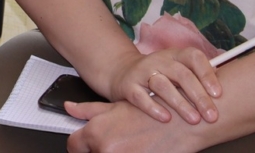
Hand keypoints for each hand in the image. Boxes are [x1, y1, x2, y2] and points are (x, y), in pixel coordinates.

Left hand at [66, 99, 203, 152]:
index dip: (79, 146)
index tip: (84, 146)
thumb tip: (69, 108)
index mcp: (97, 133)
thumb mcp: (116, 105)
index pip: (74, 146)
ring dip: (115, 152)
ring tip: (131, 144)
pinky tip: (140, 148)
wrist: (185, 121)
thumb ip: (88, 110)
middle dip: (98, 150)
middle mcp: (107, 149)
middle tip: (116, 141)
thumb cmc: (153, 110)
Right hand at [103, 47, 220, 124]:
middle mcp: (159, 60)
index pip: (193, 57)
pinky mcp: (128, 86)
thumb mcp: (178, 70)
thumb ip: (197, 75)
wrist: (123, 73)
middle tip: (212, 115)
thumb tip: (227, 87)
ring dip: (180, 103)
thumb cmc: (160, 75)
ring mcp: (142, 71)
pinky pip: (140, 96)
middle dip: (199, 96)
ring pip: (162, 84)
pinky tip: (166, 118)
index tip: (219, 94)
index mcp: (174, 54)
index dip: (207, 74)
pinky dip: (153, 107)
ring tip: (194, 120)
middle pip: (181, 74)